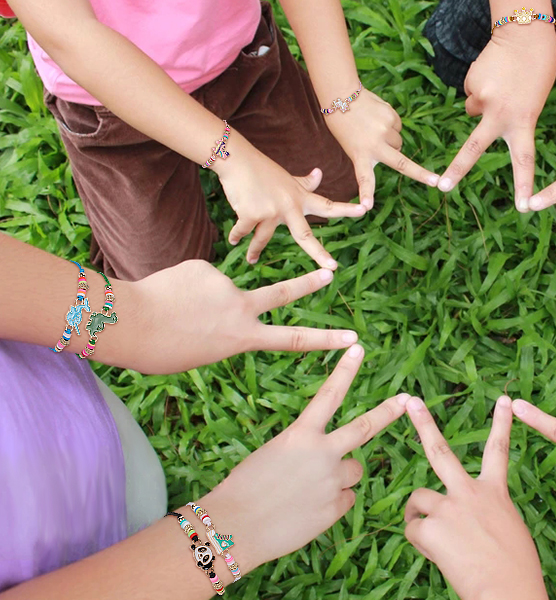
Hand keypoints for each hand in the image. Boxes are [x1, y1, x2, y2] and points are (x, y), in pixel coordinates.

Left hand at [118, 260, 357, 373]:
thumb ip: (223, 330)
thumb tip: (225, 305)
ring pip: (216, 290)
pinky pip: (198, 277)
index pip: (293, 339)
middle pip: (282, 293)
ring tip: (173, 311)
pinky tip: (168, 295)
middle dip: (308, 282)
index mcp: (242, 337)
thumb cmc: (161, 349)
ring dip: (199, 299)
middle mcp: (241, 307)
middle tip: (329, 272)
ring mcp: (224, 284)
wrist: (131, 322)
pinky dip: (184, 286)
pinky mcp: (204, 266)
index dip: (325, 340)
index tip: (351, 338)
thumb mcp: (203, 352)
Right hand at [199, 345, 409, 570]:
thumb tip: (325, 458)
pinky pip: (345, 500)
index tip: (359, 348)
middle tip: (407, 399)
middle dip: (388, 412)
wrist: (236, 527)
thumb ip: (304, 449)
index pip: (329, 394)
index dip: (346, 371)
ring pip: (355, 472)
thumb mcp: (273, 454)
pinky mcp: (336, 509)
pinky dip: (332, 503)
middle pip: (364, 428)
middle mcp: (322, 453)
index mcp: (300, 434)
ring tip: (311, 490)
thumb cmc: (244, 488)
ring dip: (341, 476)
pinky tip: (308, 510)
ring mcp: (332, 481)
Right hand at [215, 137, 366, 267]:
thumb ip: (305, 182)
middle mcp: (289, 206)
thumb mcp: (288, 177)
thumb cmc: (262, 169)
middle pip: (305, 235)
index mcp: (300, 198)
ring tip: (251, 260)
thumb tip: (320, 173)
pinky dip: (236, 236)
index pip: (328, 205)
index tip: (364, 211)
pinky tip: (233, 241)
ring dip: (254, 251)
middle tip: (332, 267)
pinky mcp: (251, 214)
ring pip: (264, 239)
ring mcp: (270, 211)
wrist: (236, 159)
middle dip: (318, 253)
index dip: (347, 210)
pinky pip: (243, 231)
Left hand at [325, 89, 439, 208]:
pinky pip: (398, 127)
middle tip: (436, 182)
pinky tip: (377, 119)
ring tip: (373, 129)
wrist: (341, 95)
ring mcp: (384, 131)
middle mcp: (374, 145)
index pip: (364, 178)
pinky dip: (391, 125)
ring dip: (391, 139)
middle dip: (422, 174)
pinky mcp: (391, 117)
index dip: (367, 193)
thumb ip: (374, 152)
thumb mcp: (353, 145)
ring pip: (399, 143)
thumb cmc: (345, 125)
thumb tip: (399, 148)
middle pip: (402, 163)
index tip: (367, 208)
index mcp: (360, 155)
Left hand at [403, 396, 547, 599]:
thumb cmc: (514, 570)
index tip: (505, 400)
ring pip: (418, 501)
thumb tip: (462, 519)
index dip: (502, 423)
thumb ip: (485, 513)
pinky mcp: (431, 528)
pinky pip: (413, 530)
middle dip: (424, 423)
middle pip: (441, 451)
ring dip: (420, 517)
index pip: (499, 450)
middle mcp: (470, 493)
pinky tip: (440, 555)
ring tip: (439, 540)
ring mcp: (449, 508)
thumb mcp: (508, 530)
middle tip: (411, 402)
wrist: (509, 591)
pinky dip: (422, 543)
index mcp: (495, 493)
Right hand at [437, 23, 555, 210]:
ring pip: (473, 110)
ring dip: (483, 101)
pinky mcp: (471, 83)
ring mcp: (483, 99)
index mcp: (524, 122)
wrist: (525, 34)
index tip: (525, 207)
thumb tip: (476, 119)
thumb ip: (510, 118)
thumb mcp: (532, 102)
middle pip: (474, 148)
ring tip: (501, 83)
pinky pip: (471, 92)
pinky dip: (479, 86)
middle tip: (443, 187)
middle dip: (457, 170)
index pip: (525, 160)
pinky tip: (492, 74)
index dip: (524, 185)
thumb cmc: (536, 70)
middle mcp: (501, 114)